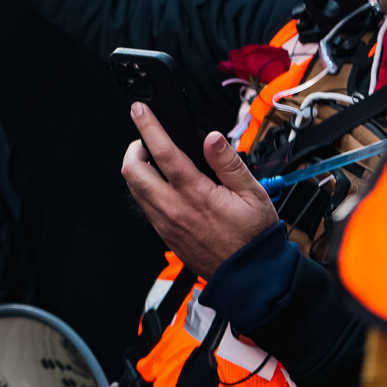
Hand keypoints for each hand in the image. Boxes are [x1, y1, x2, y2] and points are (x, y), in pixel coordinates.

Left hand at [120, 105, 277, 278]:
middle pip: (132, 171)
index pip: (162, 152)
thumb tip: (212, 138)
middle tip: (147, 141)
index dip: (147, 127)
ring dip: (137, 169)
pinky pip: (144, 206)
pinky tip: (162, 185)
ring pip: (134, 189)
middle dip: (133, 148)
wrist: (249, 275)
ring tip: (155, 161)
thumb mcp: (253, 194)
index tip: (139, 111)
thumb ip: (229, 163)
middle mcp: (173, 208)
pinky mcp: (164, 234)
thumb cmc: (254, 236)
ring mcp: (165, 223)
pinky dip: (145, 189)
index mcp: (195, 194)